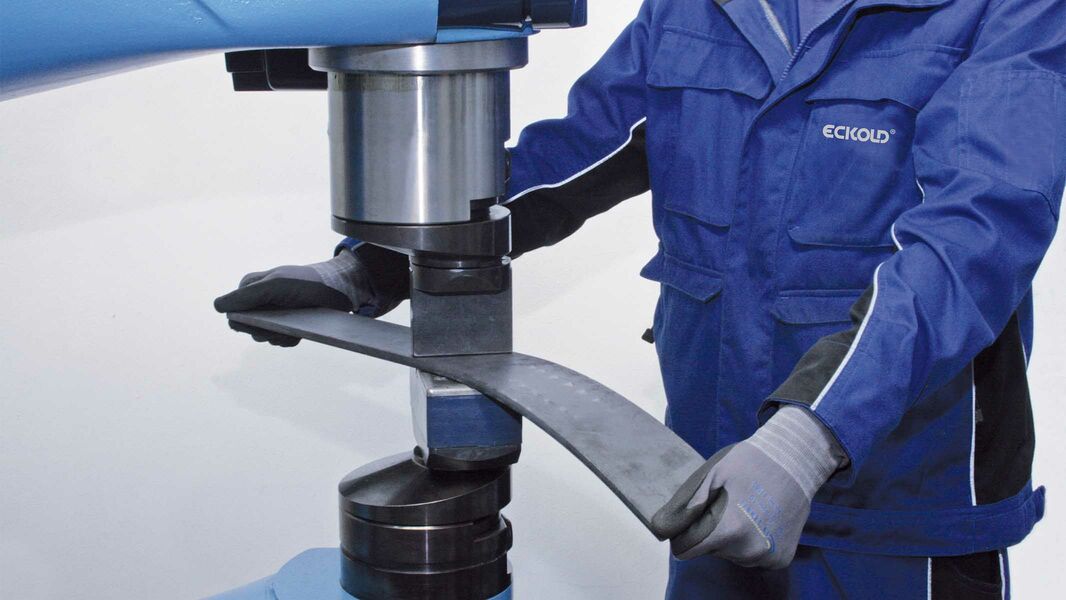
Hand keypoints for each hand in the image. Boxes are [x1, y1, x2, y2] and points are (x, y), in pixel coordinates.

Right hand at [214, 245, 408, 345]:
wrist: (338, 290)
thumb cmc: (306, 283)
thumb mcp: (275, 286)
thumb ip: (246, 297)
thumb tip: (217, 307)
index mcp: (249, 288)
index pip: (233, 315)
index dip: (247, 322)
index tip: (264, 318)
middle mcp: (258, 302)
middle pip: (247, 330)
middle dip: (264, 331)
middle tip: (281, 323)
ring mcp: (273, 315)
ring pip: (264, 338)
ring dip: (278, 336)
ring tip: (295, 326)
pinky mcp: (287, 325)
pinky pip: (280, 341)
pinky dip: (289, 340)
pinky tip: (300, 331)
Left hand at [652, 405, 845, 568]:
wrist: (797, 459)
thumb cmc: (751, 462)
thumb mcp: (711, 475)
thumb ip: (685, 506)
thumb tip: (662, 528)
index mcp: (729, 530)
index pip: (686, 550)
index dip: (684, 532)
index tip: (696, 514)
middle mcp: (749, 551)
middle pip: (709, 551)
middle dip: (710, 532)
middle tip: (728, 503)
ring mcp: (767, 557)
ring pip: (731, 555)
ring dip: (731, 538)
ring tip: (746, 508)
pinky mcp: (781, 559)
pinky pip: (752, 556)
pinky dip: (751, 541)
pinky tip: (761, 517)